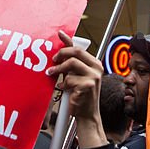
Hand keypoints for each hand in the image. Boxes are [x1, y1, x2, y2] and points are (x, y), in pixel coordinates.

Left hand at [45, 30, 106, 148]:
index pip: (79, 47)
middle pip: (75, 52)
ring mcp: (94, 76)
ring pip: (70, 65)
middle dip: (61, 54)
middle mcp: (97, 67)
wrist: (86, 114)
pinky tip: (64, 89)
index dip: (67, 40)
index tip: (58, 33)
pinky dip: (63, 85)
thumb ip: (70, 64)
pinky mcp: (89, 85)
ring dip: (58, 71)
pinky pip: (70, 80)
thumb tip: (60, 52)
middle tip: (52, 61)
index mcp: (94, 63)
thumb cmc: (79, 95)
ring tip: (52, 75)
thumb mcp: (76, 76)